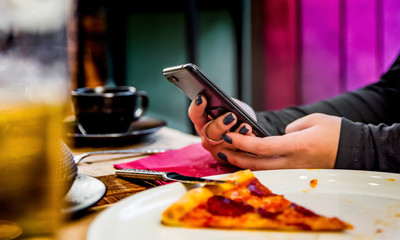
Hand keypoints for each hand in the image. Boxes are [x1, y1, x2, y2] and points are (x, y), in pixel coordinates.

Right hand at [188, 95, 252, 161]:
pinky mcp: (228, 159)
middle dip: (220, 124)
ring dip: (236, 135)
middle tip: (231, 117)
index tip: (202, 97)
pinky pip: (236, 154)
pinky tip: (252, 136)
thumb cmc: (238, 115)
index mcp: (203, 122)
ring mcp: (216, 149)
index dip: (196, 107)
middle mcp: (207, 137)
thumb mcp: (231, 106)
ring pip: (223, 145)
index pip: (195, 115)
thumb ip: (226, 104)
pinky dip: (245, 144)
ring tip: (246, 127)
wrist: (251, 130)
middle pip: (208, 132)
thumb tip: (227, 103)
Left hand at [218, 113, 340, 169]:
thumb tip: (279, 135)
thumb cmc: (335, 131)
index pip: (263, 147)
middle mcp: (293, 162)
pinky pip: (272, 171)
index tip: (229, 136)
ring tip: (229, 154)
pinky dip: (257, 165)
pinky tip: (247, 159)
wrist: (355, 150)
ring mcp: (295, 170)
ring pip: (263, 170)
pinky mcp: (297, 173)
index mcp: (297, 146)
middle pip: (257, 164)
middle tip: (221, 148)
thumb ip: (291, 128)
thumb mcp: (313, 121)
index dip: (243, 142)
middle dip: (236, 156)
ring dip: (244, 163)